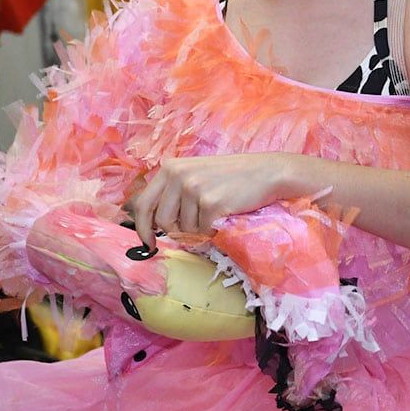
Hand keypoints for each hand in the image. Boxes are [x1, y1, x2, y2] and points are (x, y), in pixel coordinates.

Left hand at [128, 153, 289, 248]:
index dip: (142, 228)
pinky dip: (214, 230)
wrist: (267, 172)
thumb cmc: (232, 176)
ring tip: (216, 213)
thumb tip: (153, 221)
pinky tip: (225, 215)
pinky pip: (203, 231)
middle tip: (193, 229)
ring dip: (199, 229)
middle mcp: (179, 176)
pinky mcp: (211, 203)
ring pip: (184, 229)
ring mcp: (194, 189)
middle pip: (161, 221)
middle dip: (176, 231)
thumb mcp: (196, 173)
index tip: (148, 242)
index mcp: (171, 167)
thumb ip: (173, 190)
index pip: (143, 203)